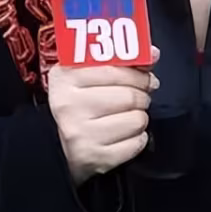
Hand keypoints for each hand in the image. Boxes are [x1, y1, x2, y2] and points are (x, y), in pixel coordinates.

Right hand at [48, 46, 159, 185]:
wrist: (58, 147)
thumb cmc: (78, 105)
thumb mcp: (85, 76)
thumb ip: (117, 62)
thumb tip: (152, 53)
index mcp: (65, 79)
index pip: (114, 69)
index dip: (138, 72)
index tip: (146, 74)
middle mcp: (70, 106)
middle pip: (129, 95)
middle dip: (142, 95)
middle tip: (140, 96)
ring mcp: (81, 134)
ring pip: (136, 120)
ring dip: (140, 117)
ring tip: (129, 116)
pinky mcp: (94, 158)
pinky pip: (135, 144)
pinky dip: (138, 139)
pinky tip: (125, 135)